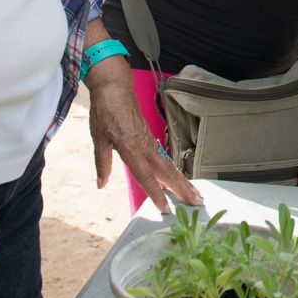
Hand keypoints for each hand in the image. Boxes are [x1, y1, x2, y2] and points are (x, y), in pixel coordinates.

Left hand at [85, 58, 201, 212]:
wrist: (115, 87)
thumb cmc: (105, 111)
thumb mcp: (99, 138)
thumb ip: (103, 163)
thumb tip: (101, 184)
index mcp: (131, 149)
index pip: (146, 177)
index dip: (156, 194)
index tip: (166, 210)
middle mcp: (145, 147)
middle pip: (167, 172)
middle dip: (183, 189)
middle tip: (198, 203)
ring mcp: (149, 141)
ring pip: (169, 165)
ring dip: (182, 181)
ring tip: (195, 194)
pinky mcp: (149, 137)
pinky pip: (164, 157)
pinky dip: (172, 170)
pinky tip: (176, 179)